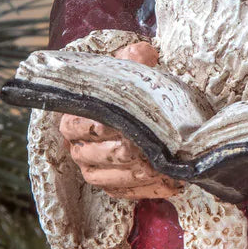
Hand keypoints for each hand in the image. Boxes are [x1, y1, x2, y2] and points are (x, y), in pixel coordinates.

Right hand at [58, 41, 181, 200]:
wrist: (147, 113)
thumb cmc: (133, 92)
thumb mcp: (133, 71)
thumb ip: (135, 60)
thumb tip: (143, 53)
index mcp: (76, 118)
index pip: (74, 125)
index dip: (90, 126)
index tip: (109, 125)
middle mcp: (80, 148)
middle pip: (90, 156)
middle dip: (115, 154)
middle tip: (138, 149)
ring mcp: (95, 171)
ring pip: (106, 180)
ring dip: (133, 177)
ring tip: (158, 168)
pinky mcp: (114, 187)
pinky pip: (128, 194)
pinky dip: (150, 191)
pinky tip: (172, 183)